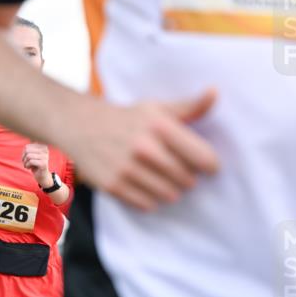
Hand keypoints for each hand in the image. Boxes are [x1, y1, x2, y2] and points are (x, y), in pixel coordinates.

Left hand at [22, 142, 52, 187]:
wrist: (42, 176)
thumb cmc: (35, 165)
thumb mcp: (32, 155)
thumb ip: (30, 147)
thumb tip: (30, 137)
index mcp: (42, 146)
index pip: (27, 146)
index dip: (23, 154)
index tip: (26, 159)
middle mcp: (45, 150)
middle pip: (27, 150)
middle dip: (24, 158)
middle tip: (25, 163)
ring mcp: (45, 156)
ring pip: (28, 156)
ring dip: (25, 163)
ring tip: (28, 166)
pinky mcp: (44, 163)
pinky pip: (31, 161)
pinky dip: (27, 166)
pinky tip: (30, 168)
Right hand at [66, 89, 219, 210]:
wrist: (80, 126)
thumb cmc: (126, 119)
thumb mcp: (157, 108)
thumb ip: (189, 107)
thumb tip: (215, 92)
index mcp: (160, 126)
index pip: (203, 158)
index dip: (209, 165)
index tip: (205, 164)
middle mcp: (144, 148)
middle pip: (187, 180)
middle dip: (188, 178)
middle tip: (178, 170)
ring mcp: (127, 169)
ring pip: (169, 195)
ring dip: (170, 191)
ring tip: (162, 178)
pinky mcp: (112, 186)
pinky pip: (147, 204)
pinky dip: (150, 199)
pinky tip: (144, 185)